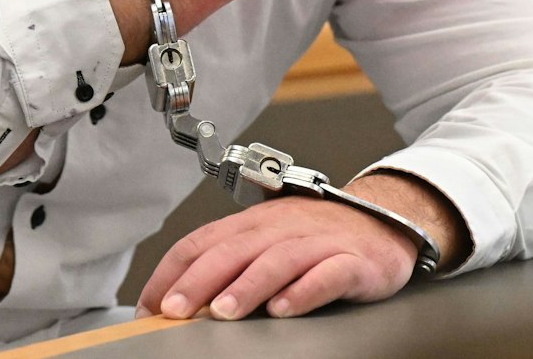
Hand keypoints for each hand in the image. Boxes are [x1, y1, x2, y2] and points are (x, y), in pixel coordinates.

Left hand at [134, 191, 417, 321]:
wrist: (382, 221)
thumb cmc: (317, 238)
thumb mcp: (266, 243)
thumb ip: (228, 266)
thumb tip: (178, 302)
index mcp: (251, 224)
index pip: (200, 242)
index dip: (170, 273)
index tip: (149, 306)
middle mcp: (280, 228)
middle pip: (233, 250)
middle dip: (199, 281)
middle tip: (175, 310)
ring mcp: (317, 243)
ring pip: (277, 260)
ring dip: (247, 286)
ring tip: (223, 312)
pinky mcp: (352, 262)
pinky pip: (327, 274)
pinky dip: (304, 290)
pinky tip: (285, 310)